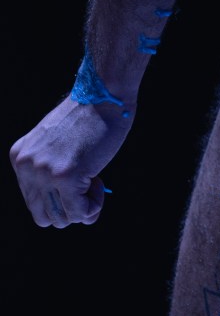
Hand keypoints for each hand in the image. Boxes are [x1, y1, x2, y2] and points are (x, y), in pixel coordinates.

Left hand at [9, 97, 134, 227]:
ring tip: (94, 181)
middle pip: (43, 216)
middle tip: (86, 186)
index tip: (77, 178)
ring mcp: (45, 173)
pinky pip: (80, 213)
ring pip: (61, 219)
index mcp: (20, 157)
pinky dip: (94, 206)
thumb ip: (51, 170)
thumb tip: (72, 214)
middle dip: (68, 210)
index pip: (33, 201)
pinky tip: (98, 181)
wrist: (103, 95)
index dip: (60, 198)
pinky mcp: (66, 177)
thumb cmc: (89, 117)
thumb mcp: (56, 143)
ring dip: (83, 209)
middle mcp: (26, 166)